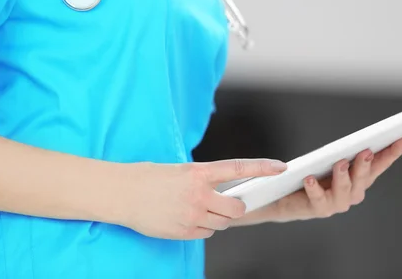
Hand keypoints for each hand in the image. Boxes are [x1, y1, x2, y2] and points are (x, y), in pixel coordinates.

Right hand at [120, 158, 287, 239]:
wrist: (120, 193)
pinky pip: (205, 234)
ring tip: (199, 208)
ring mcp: (190, 215)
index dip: (262, 167)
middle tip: (228, 203)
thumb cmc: (147, 177)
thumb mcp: (178, 170)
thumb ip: (202, 180)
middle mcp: (198, 195)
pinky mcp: (182, 232)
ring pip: (222, 223)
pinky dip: (203, 228)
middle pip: (236, 208)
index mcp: (197, 173)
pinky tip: (187, 218)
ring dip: (218, 218)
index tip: (280, 167)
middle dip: (237, 207)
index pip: (238, 168)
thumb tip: (222, 191)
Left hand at [232, 138, 401, 225]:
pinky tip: (309, 179)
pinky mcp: (317, 208)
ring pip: (345, 191)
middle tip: (366, 151)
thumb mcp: (329, 160)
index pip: (378, 165)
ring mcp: (335, 203)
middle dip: (366, 164)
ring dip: (344, 176)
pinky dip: (315, 188)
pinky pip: (318, 199)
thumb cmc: (310, 175)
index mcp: (358, 179)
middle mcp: (352, 194)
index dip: (391, 154)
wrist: (285, 198)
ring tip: (340, 163)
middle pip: (363, 179)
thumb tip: (359, 140)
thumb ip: (344, 153)